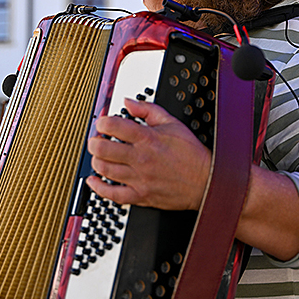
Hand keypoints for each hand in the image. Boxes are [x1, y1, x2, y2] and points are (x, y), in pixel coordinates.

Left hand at [85, 98, 211, 210]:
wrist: (204, 180)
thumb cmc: (191, 154)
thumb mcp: (173, 123)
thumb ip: (148, 110)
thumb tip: (129, 102)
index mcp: (148, 139)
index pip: (114, 126)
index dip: (103, 122)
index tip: (103, 123)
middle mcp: (141, 159)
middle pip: (103, 149)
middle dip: (95, 142)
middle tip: (97, 140)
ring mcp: (139, 178)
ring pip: (104, 169)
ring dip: (96, 160)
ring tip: (99, 156)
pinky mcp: (140, 195)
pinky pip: (112, 194)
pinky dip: (98, 187)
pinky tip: (94, 180)